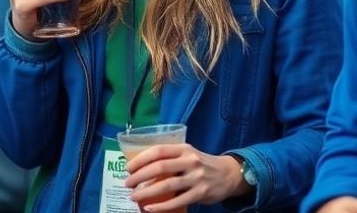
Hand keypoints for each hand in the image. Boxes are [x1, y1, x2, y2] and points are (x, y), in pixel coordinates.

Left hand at [123, 142, 248, 210]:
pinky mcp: (201, 193)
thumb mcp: (188, 154)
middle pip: (160, 167)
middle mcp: (190, 161)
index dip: (140, 159)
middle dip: (139, 176)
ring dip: (146, 192)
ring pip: (166, 185)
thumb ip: (170, 158)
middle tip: (127, 184)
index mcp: (184, 149)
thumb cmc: (202, 164)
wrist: (228, 174)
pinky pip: (177, 201)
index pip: (158, 151)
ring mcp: (196, 177)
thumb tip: (142, 168)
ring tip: (134, 196)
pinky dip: (161, 206)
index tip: (128, 168)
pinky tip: (150, 208)